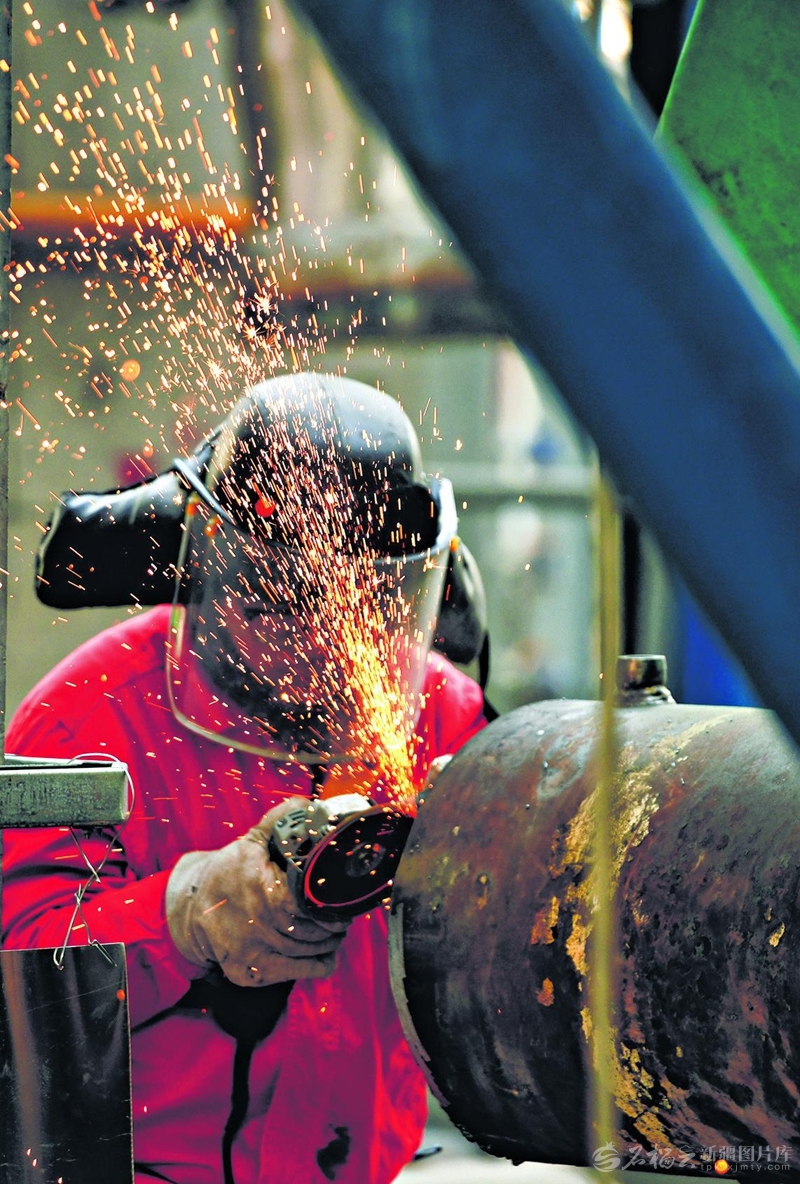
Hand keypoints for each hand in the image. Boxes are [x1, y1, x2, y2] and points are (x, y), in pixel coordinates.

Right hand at [166, 797, 349, 986]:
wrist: (189, 909)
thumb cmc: (225, 873)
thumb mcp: (250, 842)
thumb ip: (280, 821)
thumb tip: (309, 804)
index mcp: (267, 891)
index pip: (317, 903)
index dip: (334, 901)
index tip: (342, 896)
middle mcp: (262, 925)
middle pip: (319, 929)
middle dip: (336, 921)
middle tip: (343, 913)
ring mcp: (257, 953)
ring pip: (312, 949)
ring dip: (330, 940)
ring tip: (336, 929)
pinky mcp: (252, 973)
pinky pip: (299, 973)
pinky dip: (320, 964)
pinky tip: (328, 954)